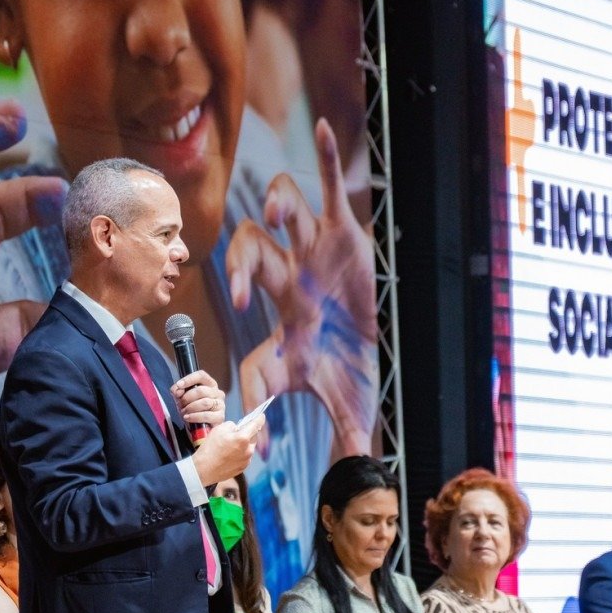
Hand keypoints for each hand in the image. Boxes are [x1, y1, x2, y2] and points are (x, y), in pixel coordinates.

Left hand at [169, 369, 225, 426]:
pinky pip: (206, 415)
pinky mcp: (220, 417)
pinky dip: (194, 416)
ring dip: (190, 408)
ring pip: (204, 402)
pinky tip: (187, 417)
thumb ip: (179, 391)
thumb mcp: (183, 398)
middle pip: (201, 390)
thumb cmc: (192, 409)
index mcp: (210, 384)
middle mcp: (217, 393)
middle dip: (187, 398)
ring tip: (183, 412)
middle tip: (180, 404)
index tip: (179, 385)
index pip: (201, 376)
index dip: (189, 379)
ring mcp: (220, 405)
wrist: (199, 427)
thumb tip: (177, 390)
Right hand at [192, 414, 263, 485]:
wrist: (203, 469)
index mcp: (243, 438)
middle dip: (248, 432)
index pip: (256, 425)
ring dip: (244, 444)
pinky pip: (245, 456)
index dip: (259, 419)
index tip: (261, 416)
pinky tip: (229, 454)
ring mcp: (246, 460)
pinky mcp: (242, 468)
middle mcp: (248, 450)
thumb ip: (232, 426)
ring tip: (230, 445)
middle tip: (238, 431)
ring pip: (249, 447)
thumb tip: (237, 429)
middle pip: (253, 436)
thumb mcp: (219, 429)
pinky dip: (240, 453)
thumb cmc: (210, 448)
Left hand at [227, 118, 377, 457]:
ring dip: (276, 212)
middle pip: (251, 258)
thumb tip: (350, 483)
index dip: (249, 385)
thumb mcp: (345, 403)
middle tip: (242, 293)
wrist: (369, 331)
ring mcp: (309, 254)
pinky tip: (323, 129)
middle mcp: (287, 285)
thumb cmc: (348, 367)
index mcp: (282, 332)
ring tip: (280, 222)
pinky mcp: (339, 229)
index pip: (257, 355)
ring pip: (280, 217)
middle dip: (243, 268)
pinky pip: (327, 188)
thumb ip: (343, 440)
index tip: (250, 412)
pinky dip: (327, 159)